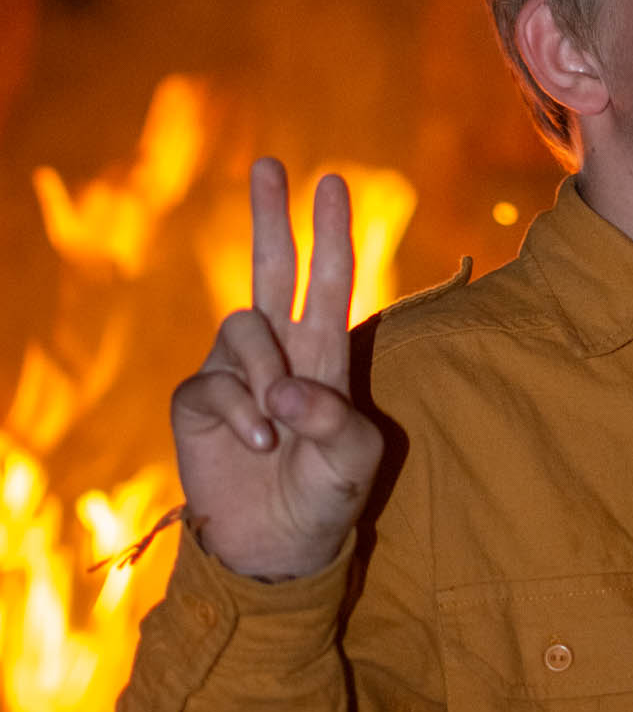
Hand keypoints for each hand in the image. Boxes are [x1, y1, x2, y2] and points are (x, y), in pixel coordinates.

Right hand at [172, 158, 382, 578]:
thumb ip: (333, 419)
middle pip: (271, 268)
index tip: (332, 184)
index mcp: (325, 354)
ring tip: (276, 428)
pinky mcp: (198, 401)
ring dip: (262, 372)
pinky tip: (257, 441)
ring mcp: (235, 372)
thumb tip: (284, 388)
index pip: (328, 282)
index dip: (330, 234)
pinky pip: (211, 382)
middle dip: (271, 217)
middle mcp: (279, 351)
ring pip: (242, 327)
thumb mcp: (355, 459)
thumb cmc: (328, 496)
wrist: (279, 546)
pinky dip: (237, 410)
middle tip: (271, 165)